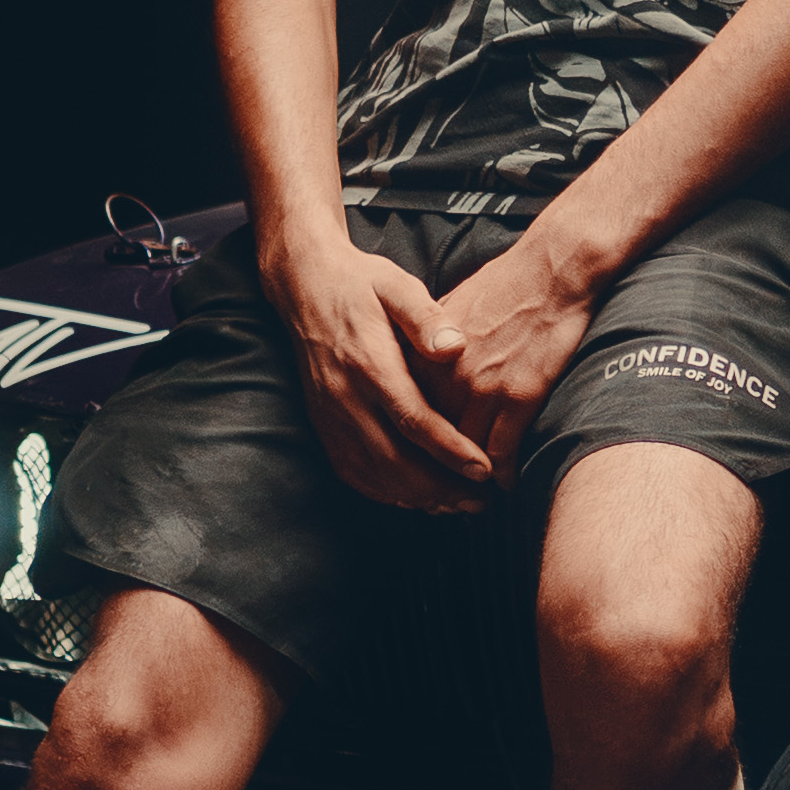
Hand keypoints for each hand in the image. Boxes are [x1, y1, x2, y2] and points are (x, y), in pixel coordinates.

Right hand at [282, 234, 496, 513]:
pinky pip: (352, 471)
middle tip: (481, 502)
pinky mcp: (323, 424)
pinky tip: (416, 498)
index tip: (484, 471)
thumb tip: (455, 347)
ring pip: (372, 473)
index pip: (413, 419)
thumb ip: (426, 316)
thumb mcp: (397, 285)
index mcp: (369, 363)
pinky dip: (385, 493)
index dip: (450, 451)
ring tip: (457, 506)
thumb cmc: (362, 283)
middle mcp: (345, 396)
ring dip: (416, 497)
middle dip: (440, 488)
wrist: (305, 286)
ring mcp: (330, 415)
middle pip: (393, 459)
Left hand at [416, 228, 608, 477]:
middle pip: (429, 440)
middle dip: (433, 473)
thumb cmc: (504, 284)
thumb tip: (416, 367)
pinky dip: (503, 472)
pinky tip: (505, 483)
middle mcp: (447, 376)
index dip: (408, 445)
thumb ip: (426, 346)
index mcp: (426, 356)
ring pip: (464, 452)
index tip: (412, 465)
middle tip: (439, 498)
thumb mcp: (447, 309)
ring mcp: (482, 387)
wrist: (552, 269)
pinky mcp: (519, 395)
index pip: (407, 413)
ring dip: (467, 481)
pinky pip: (503, 449)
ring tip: (471, 499)